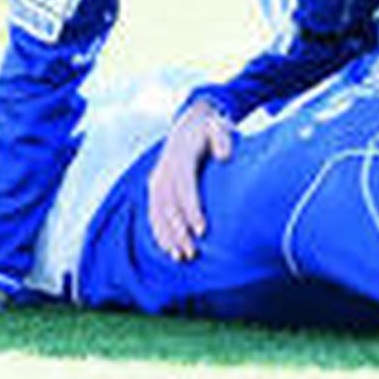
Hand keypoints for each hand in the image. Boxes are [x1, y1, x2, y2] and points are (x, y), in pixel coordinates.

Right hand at [147, 99, 233, 260]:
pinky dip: (159, 231)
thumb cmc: (210, 128)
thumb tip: (224, 156)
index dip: (192, 210)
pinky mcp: (155, 187)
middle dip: (179, 231)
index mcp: (180, 158)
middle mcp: (164, 171)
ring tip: (180, 256)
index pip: (185, 188)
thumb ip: (223, 138)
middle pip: (169, 206)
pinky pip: (154, 212)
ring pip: (158, 213)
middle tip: (192, 253)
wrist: (189, 122)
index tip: (202, 230)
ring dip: (167, 236)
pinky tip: (168, 248)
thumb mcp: (218, 126)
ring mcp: (157, 179)